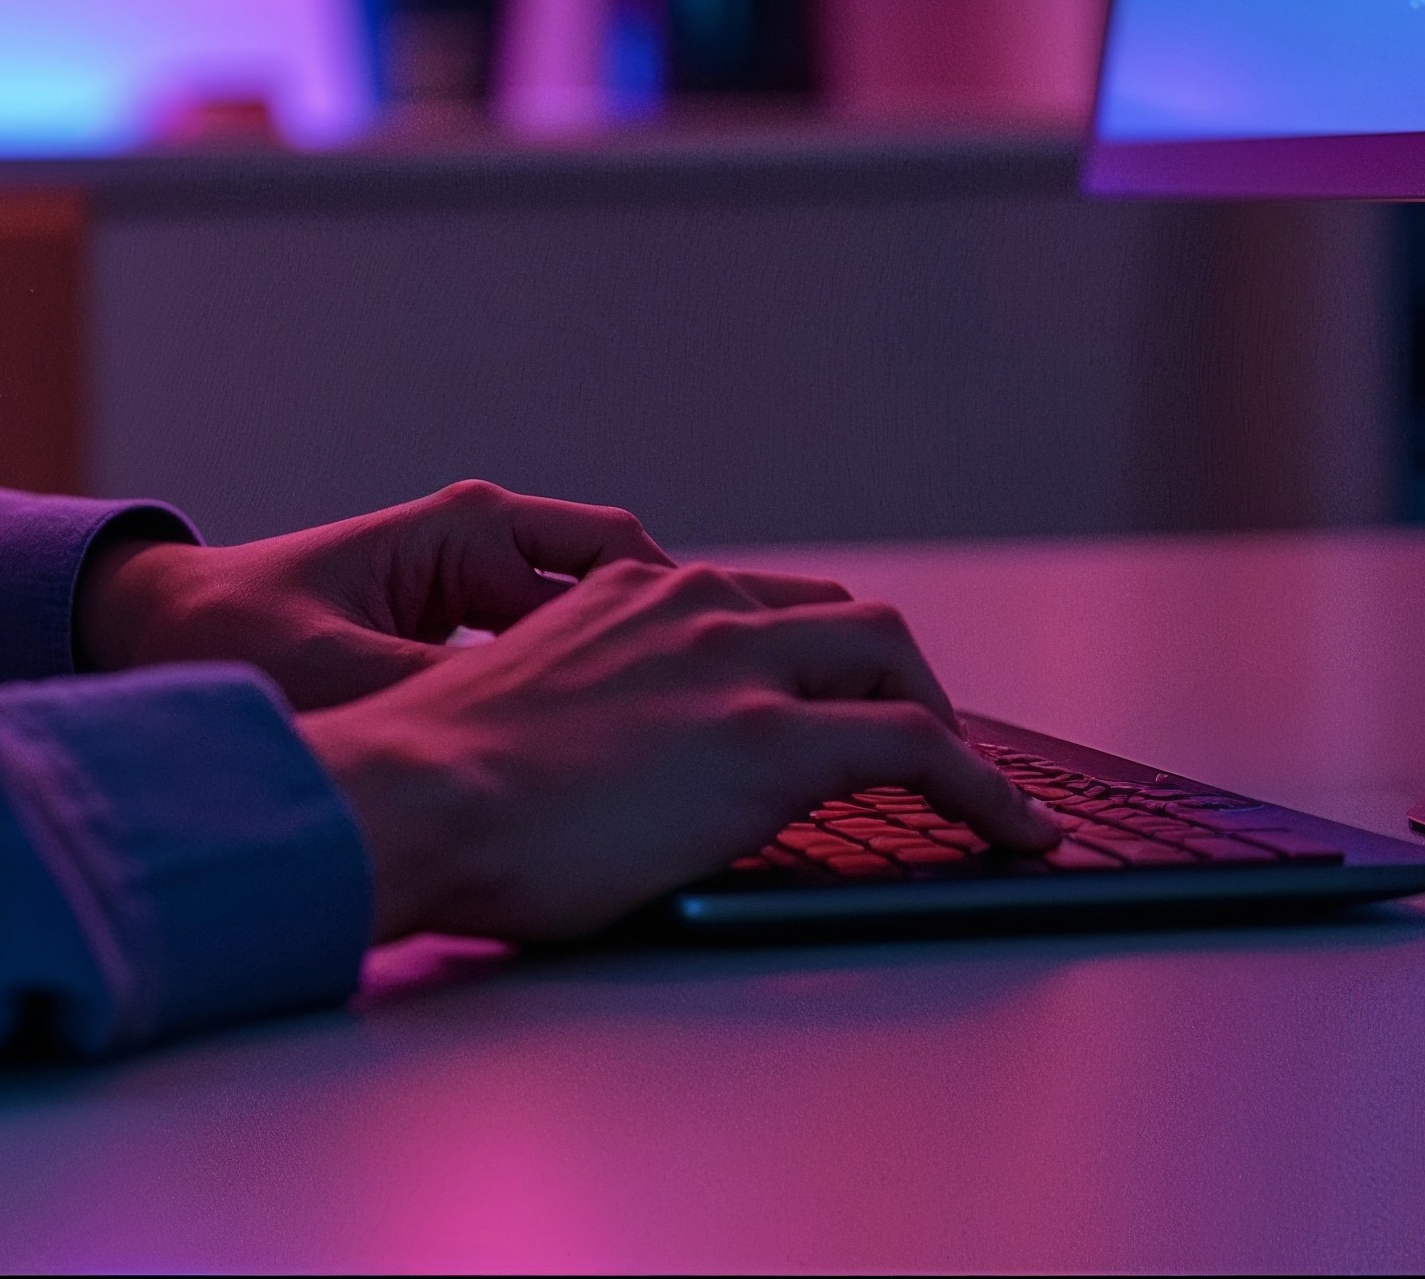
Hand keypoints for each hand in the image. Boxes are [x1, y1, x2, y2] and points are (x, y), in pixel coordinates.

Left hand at [70, 481, 682, 708]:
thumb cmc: (238, 639)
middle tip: (776, 684)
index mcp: (465, 531)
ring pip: (594, 627)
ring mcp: (468, 593)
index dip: (689, 608)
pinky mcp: (450, 640)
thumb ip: (442, 692)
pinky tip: (624, 757)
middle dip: (697, 631)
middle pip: (627, 583)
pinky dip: (592, 696)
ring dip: (649, 670)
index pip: (615, 556)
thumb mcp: (346, 671)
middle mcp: (478, 547)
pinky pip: (550, 662)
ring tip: (720, 725)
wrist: (158, 634)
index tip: (742, 661)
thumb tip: (541, 729)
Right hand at [290, 557, 1060, 945]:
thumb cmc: (436, 786)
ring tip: (971, 787)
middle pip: (843, 619)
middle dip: (893, 678)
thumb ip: (584, 707)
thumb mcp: (523, 709)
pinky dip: (982, 788)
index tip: (834, 699)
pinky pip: (918, 748)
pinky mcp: (770, 741)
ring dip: (937, 721)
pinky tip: (1012, 830)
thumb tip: (602, 767)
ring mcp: (736, 667)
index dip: (815, 658)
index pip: (757, 605)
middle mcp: (693, 607)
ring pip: (889, 661)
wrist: (412, 796)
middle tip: (914, 740)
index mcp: (627, 595)